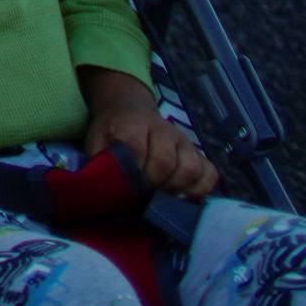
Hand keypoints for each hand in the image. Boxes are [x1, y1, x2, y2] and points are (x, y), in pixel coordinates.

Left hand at [81, 73, 217, 197]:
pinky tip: (183, 197)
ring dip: (176, 189)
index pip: (136, 148)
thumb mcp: (96, 139)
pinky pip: (209, 173)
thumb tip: (103, 190)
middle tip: (142, 195)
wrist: (128, 109)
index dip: (131, 172)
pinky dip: (199, 189)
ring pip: (191, 168)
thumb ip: (99, 161)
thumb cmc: (112, 132)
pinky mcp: (197, 152)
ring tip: (162, 196)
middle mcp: (162, 128)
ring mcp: (183, 140)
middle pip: (165, 162)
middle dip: (152, 184)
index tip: (125, 185)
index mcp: (133, 122)